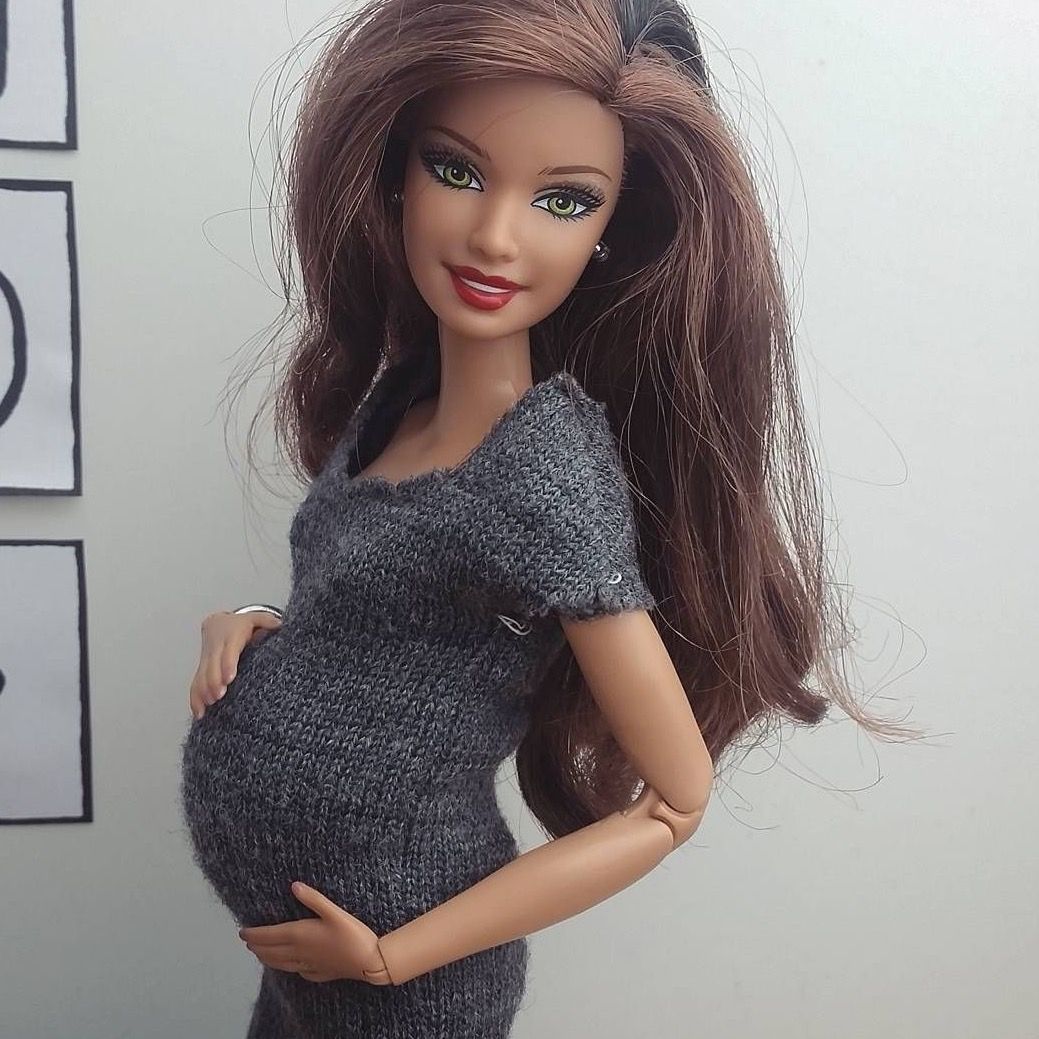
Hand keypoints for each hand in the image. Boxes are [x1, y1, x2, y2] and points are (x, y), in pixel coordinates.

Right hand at [189, 609, 281, 719]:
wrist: (218, 624)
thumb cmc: (239, 626)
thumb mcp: (255, 618)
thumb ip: (266, 620)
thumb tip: (279, 624)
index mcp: (230, 637)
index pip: (228, 651)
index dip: (227, 664)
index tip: (229, 678)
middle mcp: (216, 649)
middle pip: (212, 666)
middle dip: (214, 682)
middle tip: (219, 696)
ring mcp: (206, 660)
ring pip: (201, 676)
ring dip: (204, 691)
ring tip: (210, 705)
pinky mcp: (201, 670)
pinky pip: (195, 684)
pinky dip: (195, 699)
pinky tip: (199, 712)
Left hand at [238, 882, 392, 984]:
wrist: (369, 961)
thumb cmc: (353, 933)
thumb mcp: (334, 912)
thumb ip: (313, 899)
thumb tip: (294, 885)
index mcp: (300, 935)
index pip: (269, 936)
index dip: (254, 935)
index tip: (242, 932)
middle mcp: (299, 952)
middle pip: (271, 952)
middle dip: (257, 946)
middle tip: (247, 942)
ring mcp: (308, 965)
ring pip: (280, 964)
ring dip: (266, 958)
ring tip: (260, 954)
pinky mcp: (317, 973)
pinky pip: (294, 970)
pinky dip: (284, 967)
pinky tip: (287, 965)